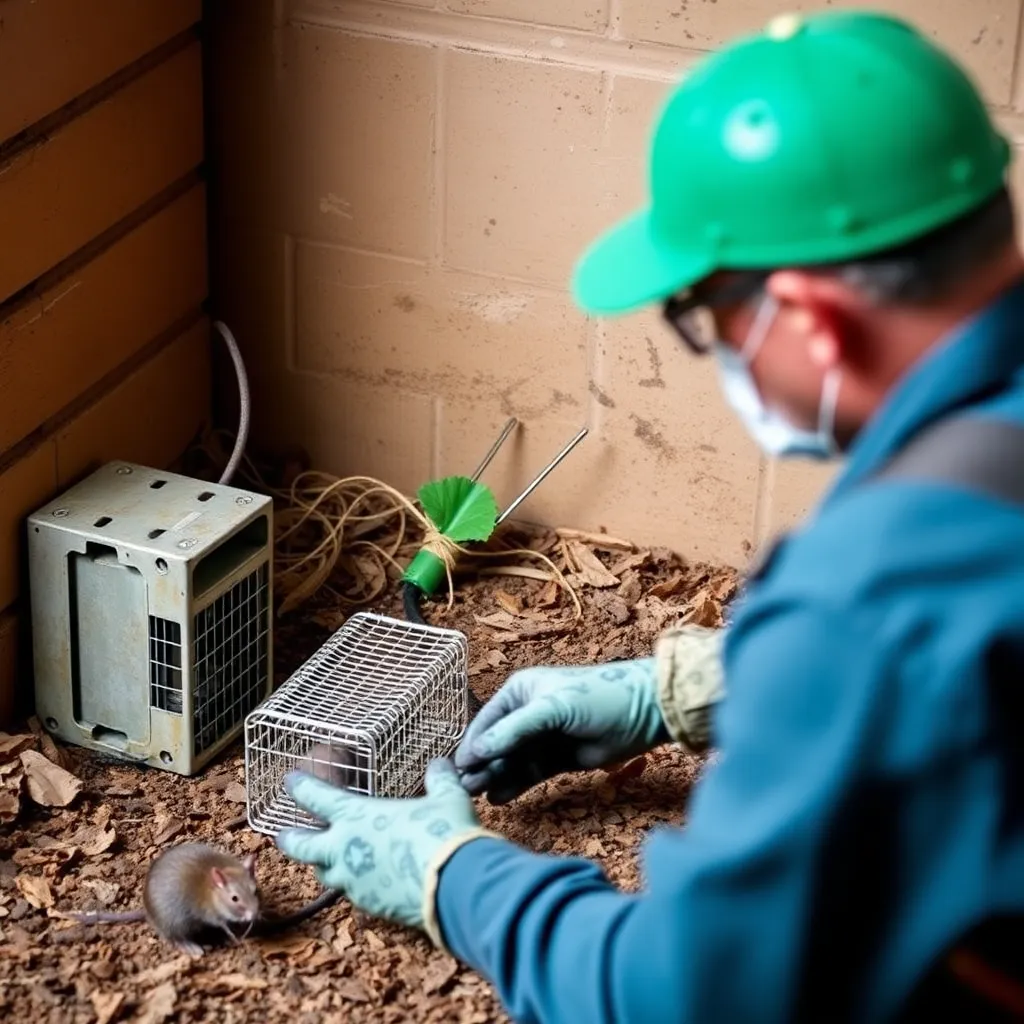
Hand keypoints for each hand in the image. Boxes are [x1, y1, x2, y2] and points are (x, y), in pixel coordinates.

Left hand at [276, 758, 490, 931]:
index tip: (289, 781)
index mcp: (356, 816)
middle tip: (282, 836)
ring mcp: (353, 881)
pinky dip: (355, 885)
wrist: (452, 884)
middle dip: (289, 839)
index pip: (317, 798)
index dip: (301, 787)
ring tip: (325, 861)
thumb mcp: (446, 798)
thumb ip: (439, 780)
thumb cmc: (443, 832)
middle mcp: (345, 849)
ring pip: (325, 874)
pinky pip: (353, 894)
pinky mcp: (369, 905)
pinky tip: (367, 882)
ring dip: (322, 865)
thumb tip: (441, 764)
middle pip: (302, 846)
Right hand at [454, 658, 669, 803]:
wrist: (645, 712)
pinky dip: (515, 785)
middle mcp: (527, 713)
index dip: (472, 744)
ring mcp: (542, 738)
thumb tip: (475, 751)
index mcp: (521, 691)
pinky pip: (529, 773)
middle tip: (464, 789)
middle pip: (496, 743)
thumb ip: (514, 730)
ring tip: (478, 796)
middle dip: (481, 764)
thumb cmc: (598, 697)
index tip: (457, 768)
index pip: (487, 720)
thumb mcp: (553, 708)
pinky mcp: (558, 759)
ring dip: (495, 777)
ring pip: (511, 761)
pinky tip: (499, 798)